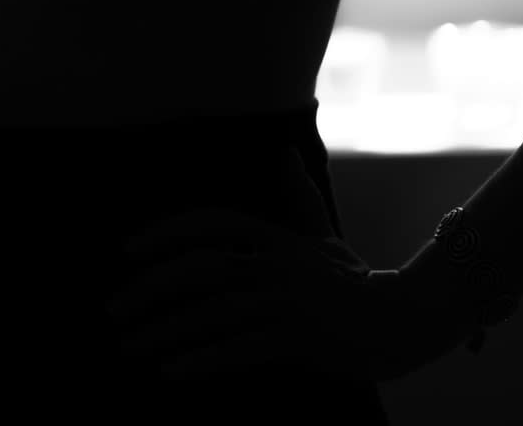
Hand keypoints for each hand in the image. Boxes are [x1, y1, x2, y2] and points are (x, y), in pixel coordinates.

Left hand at [102, 207, 456, 384]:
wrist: (408, 323)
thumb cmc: (356, 281)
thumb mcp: (321, 237)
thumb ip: (297, 198)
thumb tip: (283, 151)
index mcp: (277, 237)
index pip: (211, 223)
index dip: (166, 233)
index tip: (126, 250)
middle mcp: (279, 264)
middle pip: (201, 269)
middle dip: (149, 289)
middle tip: (114, 311)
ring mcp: (290, 302)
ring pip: (213, 312)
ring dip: (165, 331)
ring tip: (131, 347)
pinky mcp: (302, 340)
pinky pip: (240, 349)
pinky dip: (201, 360)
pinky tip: (170, 371)